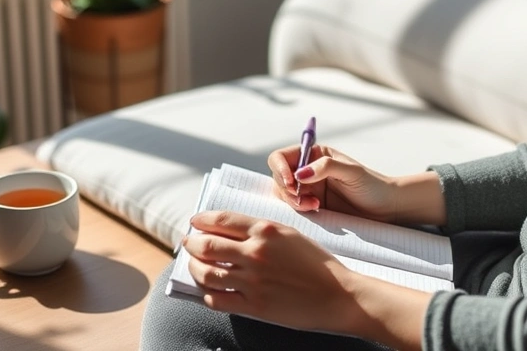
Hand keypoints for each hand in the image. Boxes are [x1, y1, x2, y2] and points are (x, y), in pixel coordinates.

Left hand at [182, 211, 361, 331]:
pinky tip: (209, 290)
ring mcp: (252, 280)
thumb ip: (263, 231)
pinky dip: (207, 294)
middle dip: (192, 243)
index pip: (222, 220)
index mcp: (267, 230)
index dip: (202, 220)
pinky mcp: (253, 305)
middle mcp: (255, 253)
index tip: (195, 222)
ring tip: (195, 266)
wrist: (338, 295)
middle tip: (189, 243)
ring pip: (207, 273)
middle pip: (207, 245)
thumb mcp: (292, 235)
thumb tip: (233, 231)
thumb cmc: (319, 264)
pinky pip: (217, 299)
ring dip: (195, 268)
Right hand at [267, 145, 398, 222]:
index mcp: (315, 154)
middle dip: (286, 189)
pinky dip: (299, 209)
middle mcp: (308, 170)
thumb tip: (299, 174)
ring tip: (314, 206)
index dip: (280, 168)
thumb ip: (326, 167)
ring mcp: (308, 189)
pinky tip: (316, 209)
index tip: (290, 183)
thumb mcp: (352, 172)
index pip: (283, 157)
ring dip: (293, 201)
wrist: (385, 209)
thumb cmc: (373, 186)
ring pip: (283, 194)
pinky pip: (293, 208)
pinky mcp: (311, 206)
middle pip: (279, 176)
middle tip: (303, 200)